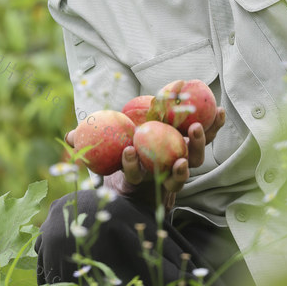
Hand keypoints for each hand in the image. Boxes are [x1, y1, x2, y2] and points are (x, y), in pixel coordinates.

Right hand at [66, 108, 225, 211]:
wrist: (146, 157)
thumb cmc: (121, 152)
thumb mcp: (103, 150)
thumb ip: (87, 142)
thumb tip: (68, 133)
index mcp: (141, 175)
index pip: (136, 174)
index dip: (133, 166)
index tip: (129, 152)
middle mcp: (164, 173)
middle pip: (175, 176)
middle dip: (178, 170)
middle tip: (178, 158)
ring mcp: (182, 162)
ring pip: (194, 160)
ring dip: (197, 145)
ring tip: (195, 128)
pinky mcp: (195, 148)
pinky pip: (206, 138)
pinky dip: (213, 126)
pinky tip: (219, 110)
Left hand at [112, 107, 225, 210]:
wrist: (123, 150)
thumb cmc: (146, 125)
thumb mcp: (156, 112)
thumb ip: (167, 100)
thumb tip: (181, 82)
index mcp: (186, 147)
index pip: (206, 137)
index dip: (215, 125)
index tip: (219, 110)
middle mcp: (179, 164)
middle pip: (197, 159)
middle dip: (199, 144)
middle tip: (196, 128)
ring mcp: (160, 176)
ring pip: (177, 181)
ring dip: (181, 172)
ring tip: (181, 162)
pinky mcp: (137, 179)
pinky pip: (135, 174)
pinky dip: (131, 163)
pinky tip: (129, 150)